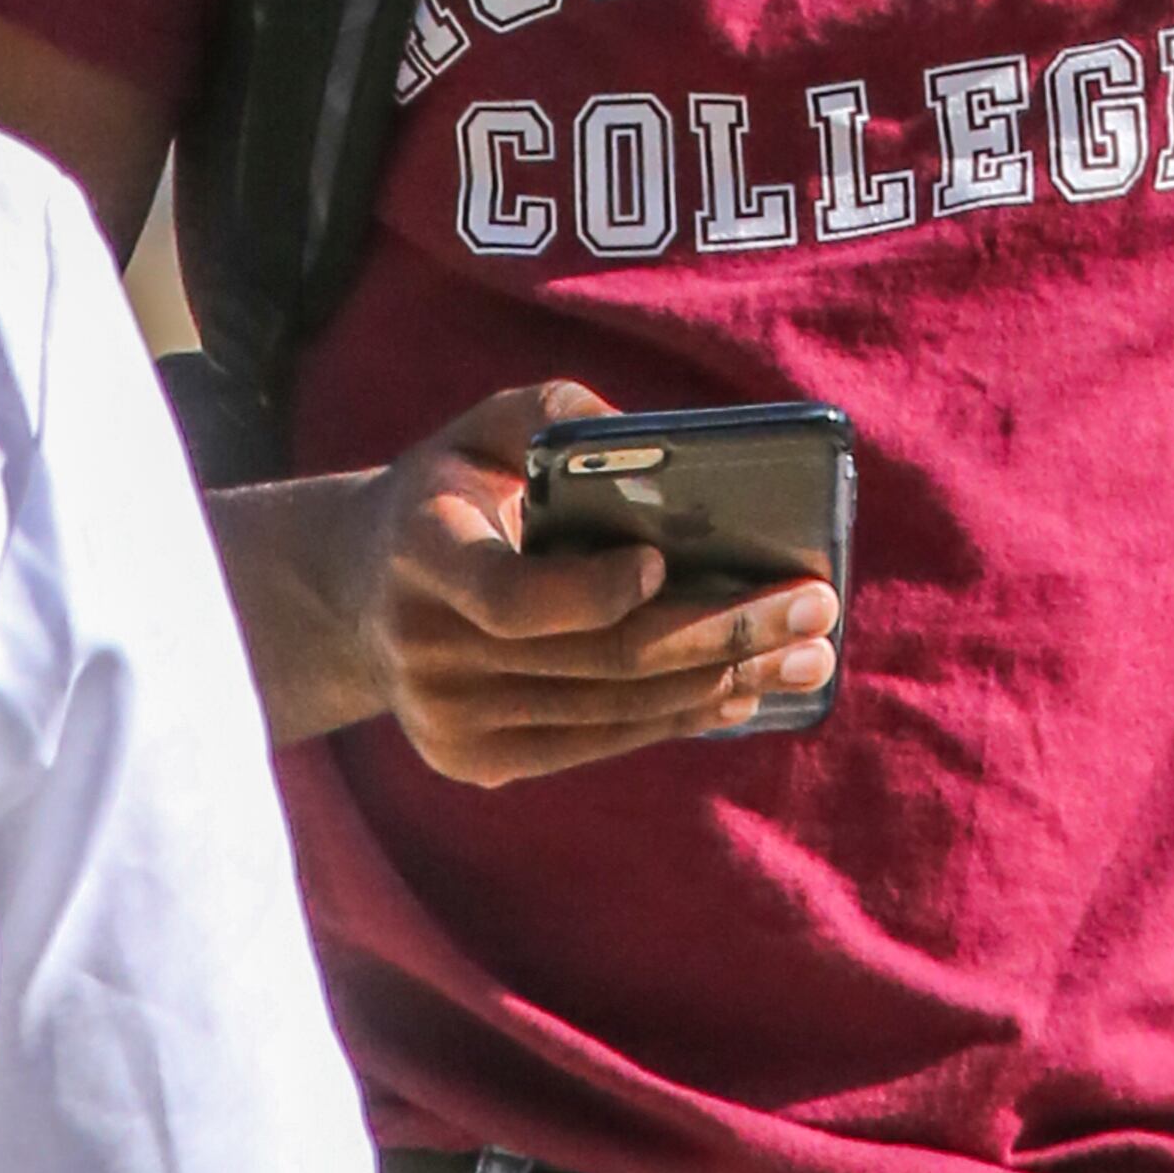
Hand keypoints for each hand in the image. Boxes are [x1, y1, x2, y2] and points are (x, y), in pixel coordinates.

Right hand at [355, 388, 842, 792]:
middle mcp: (427, 650)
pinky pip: (596, 743)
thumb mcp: (479, 426)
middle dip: (720, 631)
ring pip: (611, 710)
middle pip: (595, 659)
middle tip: (813, 605)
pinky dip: (676, 718)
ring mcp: (449, 722)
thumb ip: (553, 410)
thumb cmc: (450, 489)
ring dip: (722, 682)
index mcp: (422, 553)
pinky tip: (741, 693)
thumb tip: (652, 437)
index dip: (592, 592)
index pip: (509, 598)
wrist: (359, 593)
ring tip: (806, 657)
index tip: (663, 560)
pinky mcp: (477, 762)